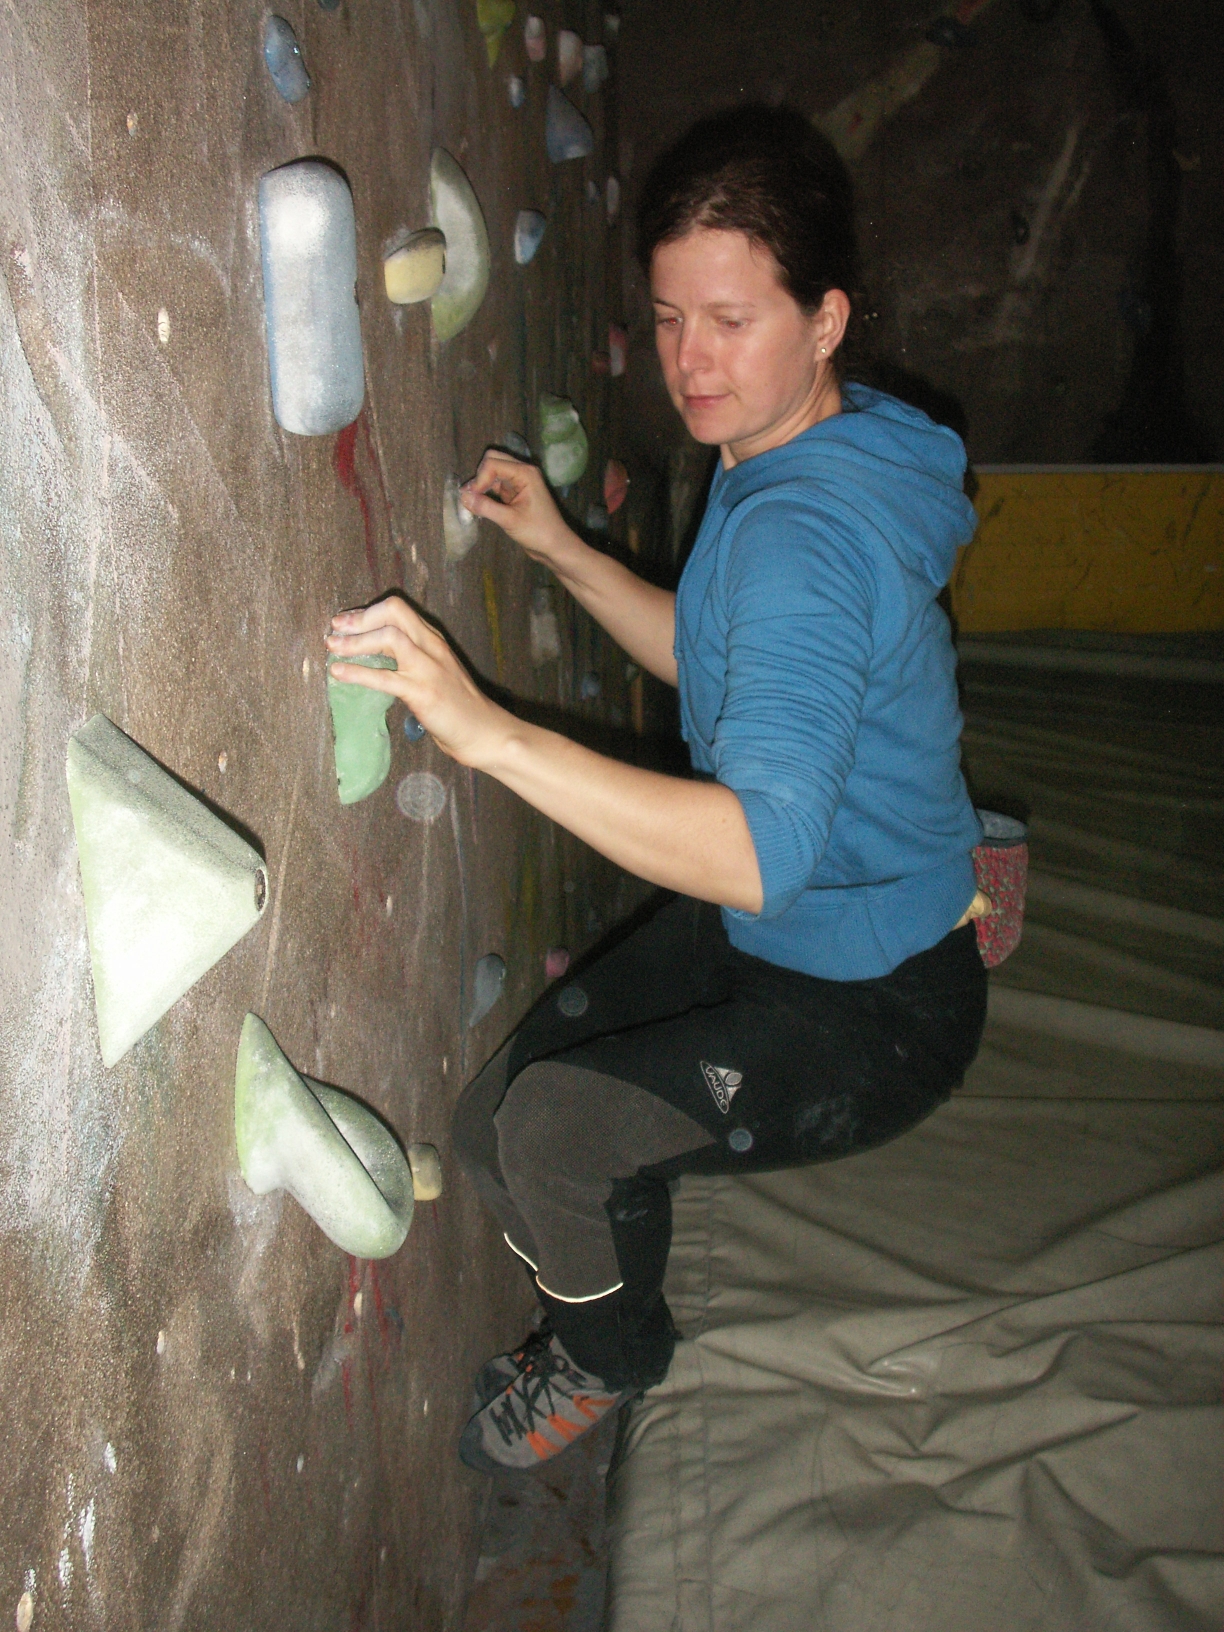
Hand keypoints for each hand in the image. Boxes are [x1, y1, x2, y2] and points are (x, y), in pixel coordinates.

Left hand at [326, 597, 509, 768]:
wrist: (484, 732)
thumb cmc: (458, 705)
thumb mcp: (437, 670)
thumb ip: (412, 657)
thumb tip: (373, 655)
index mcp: (433, 639)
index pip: (398, 610)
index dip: (367, 612)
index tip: (346, 622)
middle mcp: (431, 646)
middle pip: (393, 612)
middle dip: (359, 618)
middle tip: (334, 628)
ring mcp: (428, 668)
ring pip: (389, 638)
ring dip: (355, 642)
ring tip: (332, 648)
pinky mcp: (422, 692)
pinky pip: (384, 677)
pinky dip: (357, 672)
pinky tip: (339, 674)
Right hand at [460, 449, 578, 569]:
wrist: (555, 546)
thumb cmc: (538, 532)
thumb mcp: (509, 520)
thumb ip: (485, 507)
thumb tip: (463, 496)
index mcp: (525, 473)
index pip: (493, 463)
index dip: (479, 479)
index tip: (471, 498)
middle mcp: (522, 472)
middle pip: (492, 460)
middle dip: (479, 477)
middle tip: (471, 496)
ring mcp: (519, 481)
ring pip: (493, 472)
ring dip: (481, 484)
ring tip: (472, 502)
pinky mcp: (515, 492)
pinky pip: (496, 484)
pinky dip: (486, 492)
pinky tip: (480, 505)